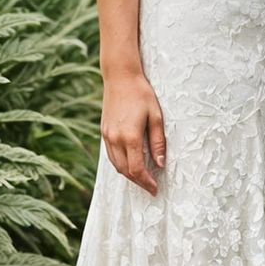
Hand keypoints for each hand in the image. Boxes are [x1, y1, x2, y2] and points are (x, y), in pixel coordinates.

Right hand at [101, 73, 165, 194]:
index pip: (137, 169)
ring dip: (128, 174)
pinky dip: (120, 163)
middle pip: (125, 170)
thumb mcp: (156, 116)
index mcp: (130, 136)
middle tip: (150, 186)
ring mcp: (107, 135)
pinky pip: (110, 155)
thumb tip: (160, 164)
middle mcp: (115, 139)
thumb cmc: (142, 93)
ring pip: (116, 164)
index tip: (155, 189)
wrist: (120, 77)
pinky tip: (129, 163)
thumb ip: (158, 142)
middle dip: (138, 181)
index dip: (146, 182)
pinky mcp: (104, 131)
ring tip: (141, 178)